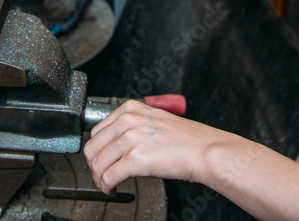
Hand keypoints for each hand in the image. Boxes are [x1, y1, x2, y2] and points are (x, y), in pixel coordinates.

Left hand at [83, 100, 233, 193]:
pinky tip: (113, 190)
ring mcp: (131, 139)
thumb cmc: (187, 140)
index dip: (97, 151)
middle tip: (101, 176)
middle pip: (93, 147)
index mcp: (130, 109)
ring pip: (97, 164)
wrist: (205, 151)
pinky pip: (108, 177)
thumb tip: (116, 144)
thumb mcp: (154, 121)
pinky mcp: (135, 160)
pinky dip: (107, 187)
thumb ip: (132, 127)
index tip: (101, 160)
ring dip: (99, 180)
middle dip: (94, 166)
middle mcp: (128, 121)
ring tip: (107, 186)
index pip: (97, 131)